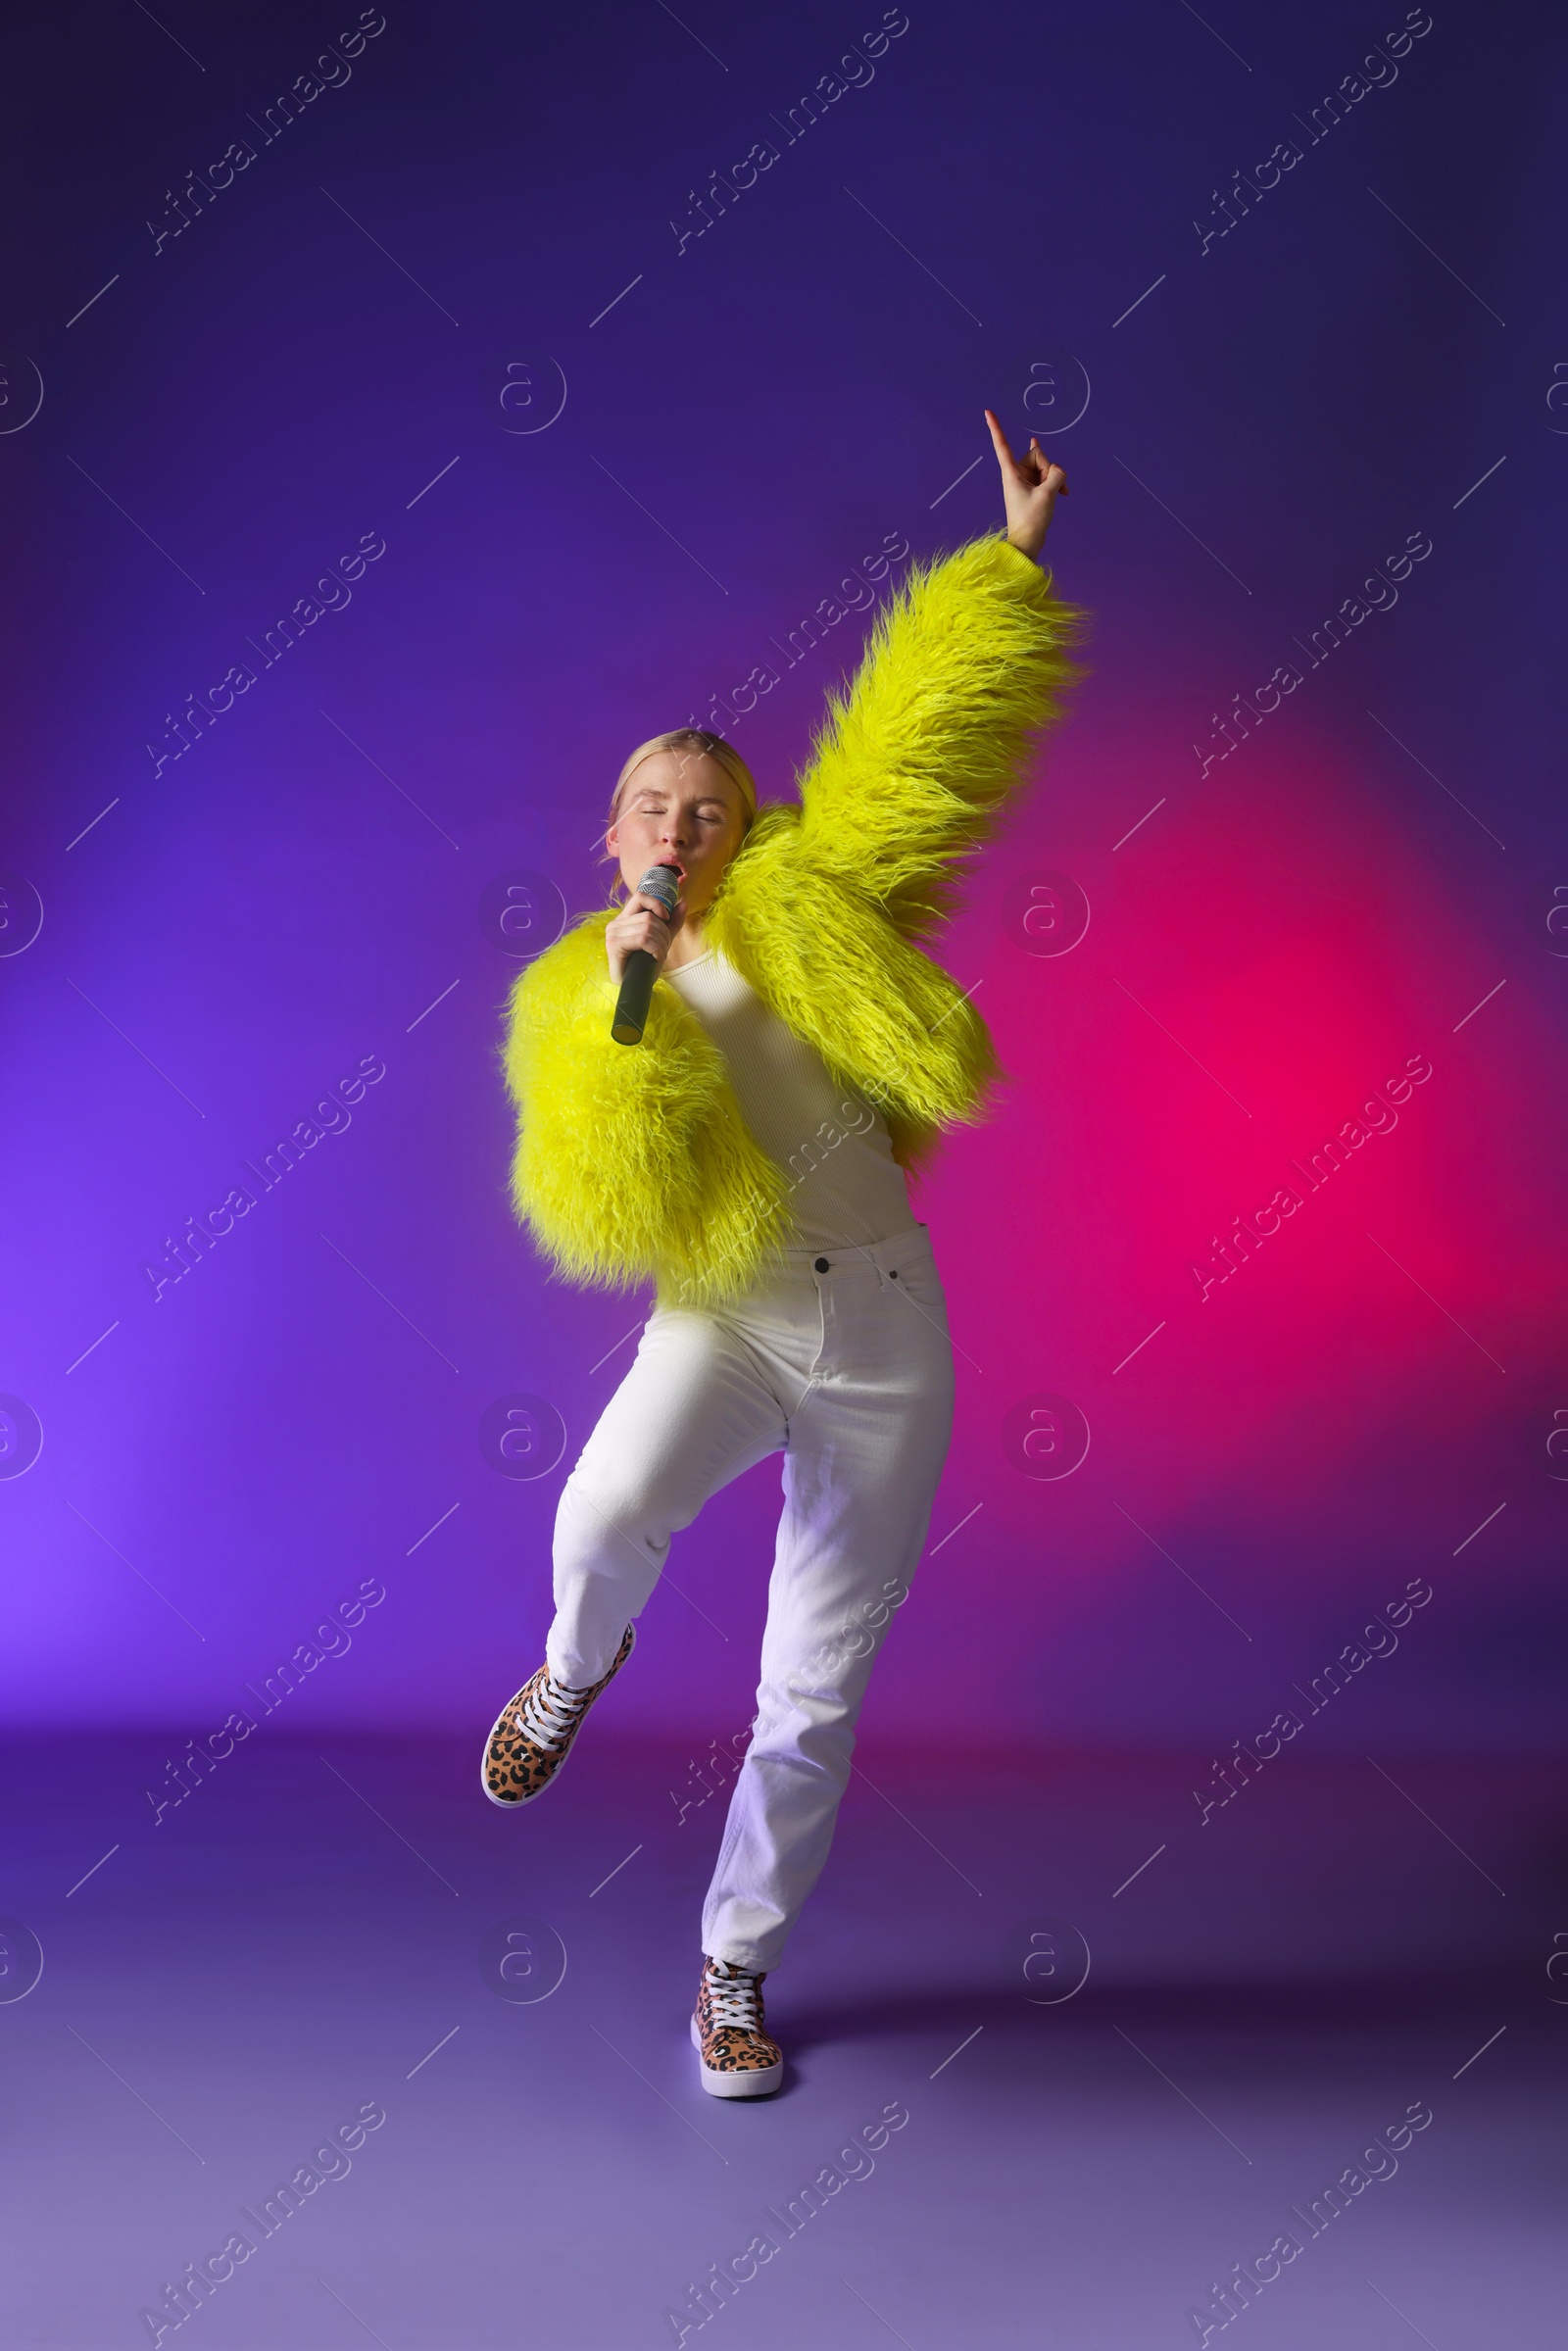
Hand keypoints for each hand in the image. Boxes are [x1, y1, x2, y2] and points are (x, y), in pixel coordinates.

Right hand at [605, 886, 684, 983]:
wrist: (634, 988)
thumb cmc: (645, 965)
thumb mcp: (662, 940)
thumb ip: (672, 922)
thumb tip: (683, 902)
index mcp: (626, 918)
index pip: (640, 896)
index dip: (657, 903)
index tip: (666, 917)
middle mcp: (616, 923)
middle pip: (648, 916)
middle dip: (664, 933)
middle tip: (663, 948)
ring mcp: (613, 934)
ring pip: (647, 927)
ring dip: (660, 944)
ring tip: (659, 955)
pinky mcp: (614, 945)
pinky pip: (643, 939)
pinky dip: (655, 949)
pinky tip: (655, 959)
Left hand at [983, 408, 1068, 561]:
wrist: (1028, 542)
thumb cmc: (1032, 520)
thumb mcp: (1048, 494)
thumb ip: (1056, 475)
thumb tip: (1058, 472)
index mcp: (1011, 473)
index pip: (1002, 445)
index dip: (995, 428)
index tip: (987, 411)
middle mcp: (1016, 473)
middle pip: (1037, 456)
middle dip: (1048, 469)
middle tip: (1048, 490)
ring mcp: (1025, 480)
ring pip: (1046, 467)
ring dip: (1054, 479)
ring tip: (1056, 496)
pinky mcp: (1033, 488)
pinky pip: (1048, 476)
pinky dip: (1057, 483)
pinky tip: (1064, 489)